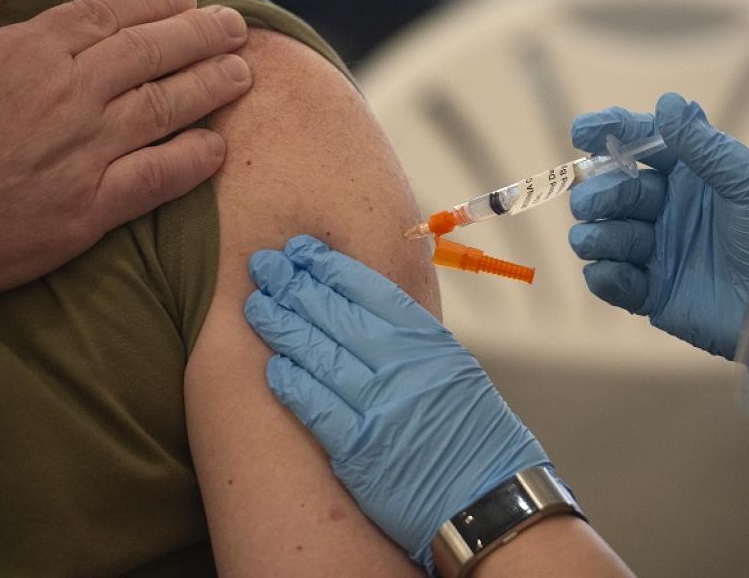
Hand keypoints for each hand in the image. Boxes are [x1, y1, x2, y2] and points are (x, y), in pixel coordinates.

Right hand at [0, 0, 251, 298]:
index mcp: (29, 52)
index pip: (108, 17)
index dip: (153, 4)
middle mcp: (70, 95)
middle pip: (152, 54)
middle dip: (201, 36)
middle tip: (236, 28)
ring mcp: (86, 152)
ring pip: (167, 108)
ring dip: (211, 87)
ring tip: (244, 74)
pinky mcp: (91, 209)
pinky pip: (158, 179)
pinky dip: (193, 162)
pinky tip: (219, 149)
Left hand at [244, 235, 550, 571]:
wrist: (491, 497)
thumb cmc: (476, 435)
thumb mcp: (455, 368)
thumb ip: (413, 339)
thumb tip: (367, 308)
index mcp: (427, 342)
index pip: (369, 290)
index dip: (328, 267)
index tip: (301, 252)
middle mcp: (402, 367)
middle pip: (335, 315)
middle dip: (294, 286)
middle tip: (264, 266)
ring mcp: (379, 407)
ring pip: (318, 354)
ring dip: (282, 327)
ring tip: (257, 306)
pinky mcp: (359, 450)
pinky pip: (317, 407)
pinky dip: (292, 384)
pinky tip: (272, 365)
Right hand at [568, 93, 748, 383]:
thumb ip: (706, 148)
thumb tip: (668, 101)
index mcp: (688, 175)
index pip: (640, 144)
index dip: (609, 132)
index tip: (582, 132)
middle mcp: (665, 208)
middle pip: (612, 190)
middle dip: (599, 192)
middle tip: (594, 202)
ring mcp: (656, 250)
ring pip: (602, 234)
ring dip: (596, 234)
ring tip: (606, 241)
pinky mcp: (651, 292)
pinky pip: (611, 280)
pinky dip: (604, 276)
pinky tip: (614, 274)